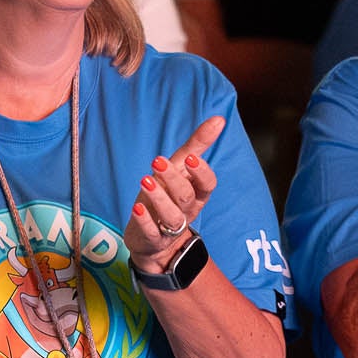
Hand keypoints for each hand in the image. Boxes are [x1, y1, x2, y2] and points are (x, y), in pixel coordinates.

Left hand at [124, 117, 223, 270]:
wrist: (154, 237)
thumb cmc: (170, 195)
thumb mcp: (182, 168)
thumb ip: (198, 145)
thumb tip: (219, 119)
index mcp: (198, 193)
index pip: (207, 185)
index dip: (201, 173)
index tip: (191, 158)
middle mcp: (187, 210)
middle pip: (186, 196)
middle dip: (173, 179)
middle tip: (157, 161)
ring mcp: (171, 227)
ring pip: (171, 216)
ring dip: (159, 198)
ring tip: (145, 180)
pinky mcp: (153, 239)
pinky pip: (152, 232)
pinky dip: (145, 220)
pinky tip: (137, 207)